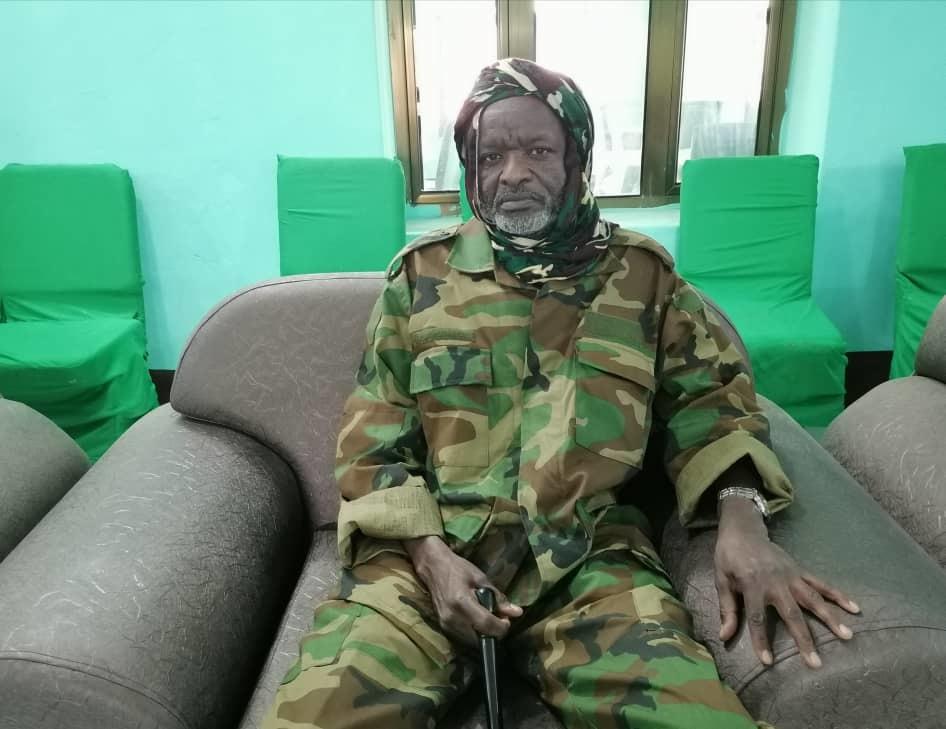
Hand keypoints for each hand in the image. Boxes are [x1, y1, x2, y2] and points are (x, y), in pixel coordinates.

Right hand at [404, 536, 522, 645]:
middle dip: (494, 632)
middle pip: (480, 638)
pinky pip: (464, 637)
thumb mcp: (481, 578)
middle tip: (499, 619)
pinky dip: (474, 632)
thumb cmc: (457, 568)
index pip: (486, 624)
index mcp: (462, 602)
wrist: (433, 567)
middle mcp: (452, 618)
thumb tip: (517, 612)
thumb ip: (498, 597)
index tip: (507, 620)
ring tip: (488, 618)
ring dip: (484, 634)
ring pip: (472, 641)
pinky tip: (477, 619)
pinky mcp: (443, 627)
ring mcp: (446, 624)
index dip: (501, 627)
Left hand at [715, 497, 860, 668]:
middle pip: (792, 614)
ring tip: (847, 636)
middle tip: (816, 662)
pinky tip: (854, 607)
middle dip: (804, 639)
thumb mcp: (721, 581)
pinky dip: (837, 595)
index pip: (757, 618)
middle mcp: (776, 582)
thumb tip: (724, 636)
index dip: (761, 639)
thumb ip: (727, 609)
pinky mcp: (800, 570)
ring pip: (813, 599)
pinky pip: (821, 583)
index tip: (768, 660)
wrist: (743, 531)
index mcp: (752, 585)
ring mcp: (791, 576)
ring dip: (830, 617)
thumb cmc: (729, 558)